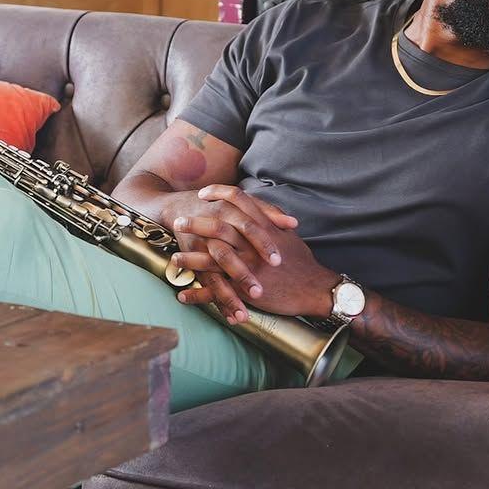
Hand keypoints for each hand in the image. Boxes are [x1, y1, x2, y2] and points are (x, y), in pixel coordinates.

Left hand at [173, 185, 339, 321]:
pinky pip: (216, 291)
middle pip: (218, 225)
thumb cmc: (302, 263)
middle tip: (177, 221)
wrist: (315, 289)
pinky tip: (183, 295)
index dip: (219, 194)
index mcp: (263, 226)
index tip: (204, 193)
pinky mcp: (246, 289)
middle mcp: (253, 243)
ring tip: (174, 258)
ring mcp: (248, 265)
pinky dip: (198, 294)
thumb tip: (265, 212)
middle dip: (195, 223)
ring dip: (190, 259)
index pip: (238, 200)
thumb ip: (274, 222)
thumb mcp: (288, 236)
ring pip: (211, 258)